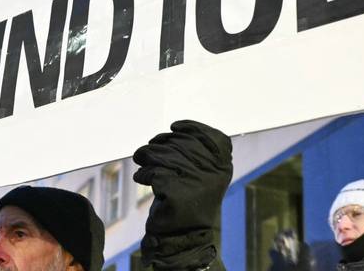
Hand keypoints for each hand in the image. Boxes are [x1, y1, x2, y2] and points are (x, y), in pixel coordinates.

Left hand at [133, 120, 232, 270]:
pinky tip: (142, 178)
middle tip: (147, 151)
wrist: (181, 236)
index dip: (191, 127)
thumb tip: (175, 132)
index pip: (210, 136)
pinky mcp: (176, 192)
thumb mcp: (201, 177)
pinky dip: (142, 174)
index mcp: (222, 168)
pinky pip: (152, 172)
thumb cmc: (187, 203)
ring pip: (162, 154)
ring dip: (146, 156)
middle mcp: (213, 173)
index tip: (174, 127)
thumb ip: (195, 155)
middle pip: (180, 142)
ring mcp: (196, 182)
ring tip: (142, 163)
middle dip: (159, 143)